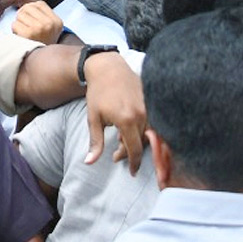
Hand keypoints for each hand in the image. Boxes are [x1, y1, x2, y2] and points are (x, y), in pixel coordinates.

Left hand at [12, 0, 63, 44]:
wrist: (41, 61)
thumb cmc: (43, 43)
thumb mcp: (51, 28)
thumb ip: (43, 15)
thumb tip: (28, 5)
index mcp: (56, 21)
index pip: (39, 4)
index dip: (31, 8)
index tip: (29, 16)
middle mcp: (49, 24)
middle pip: (28, 7)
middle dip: (23, 14)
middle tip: (24, 24)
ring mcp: (39, 28)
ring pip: (20, 15)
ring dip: (18, 22)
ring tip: (23, 30)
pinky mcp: (28, 34)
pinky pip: (15, 24)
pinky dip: (14, 29)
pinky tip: (20, 35)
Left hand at [82, 51, 145, 171]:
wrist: (108, 69)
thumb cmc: (98, 94)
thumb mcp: (93, 119)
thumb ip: (95, 142)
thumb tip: (89, 162)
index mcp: (127, 120)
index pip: (135, 149)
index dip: (134, 163)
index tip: (132, 172)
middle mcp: (142, 114)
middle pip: (143, 143)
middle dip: (130, 153)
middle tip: (116, 155)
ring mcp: (150, 107)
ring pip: (149, 133)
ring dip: (136, 141)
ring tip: (119, 140)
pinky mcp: (153, 101)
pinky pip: (153, 122)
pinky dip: (143, 130)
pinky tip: (129, 130)